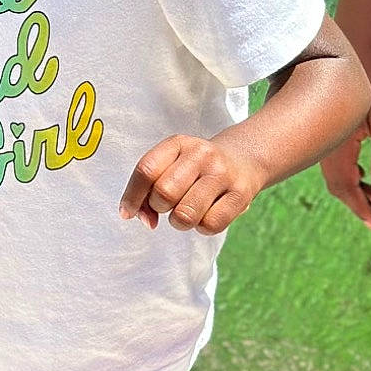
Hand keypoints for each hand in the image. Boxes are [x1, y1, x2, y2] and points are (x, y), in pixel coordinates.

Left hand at [119, 135, 264, 233]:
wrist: (243, 159)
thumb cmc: (196, 168)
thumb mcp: (171, 164)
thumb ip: (148, 188)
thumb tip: (143, 219)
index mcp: (178, 143)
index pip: (146, 170)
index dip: (132, 196)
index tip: (127, 212)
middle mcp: (201, 155)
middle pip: (164, 193)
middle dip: (158, 207)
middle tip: (168, 204)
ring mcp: (223, 174)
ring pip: (185, 214)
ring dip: (179, 221)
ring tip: (186, 210)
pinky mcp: (241, 195)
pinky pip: (209, 225)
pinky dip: (201, 227)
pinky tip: (205, 214)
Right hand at [320, 43, 370, 228]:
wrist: (353, 45)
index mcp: (340, 144)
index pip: (345, 188)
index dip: (360, 208)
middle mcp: (326, 143)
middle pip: (337, 185)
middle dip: (358, 203)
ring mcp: (324, 135)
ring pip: (334, 173)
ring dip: (354, 189)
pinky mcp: (326, 127)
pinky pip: (333, 159)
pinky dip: (349, 173)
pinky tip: (363, 173)